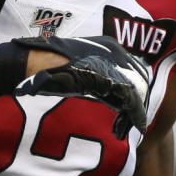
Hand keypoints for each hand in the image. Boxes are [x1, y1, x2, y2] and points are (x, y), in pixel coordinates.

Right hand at [13, 36, 150, 139]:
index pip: (133, 70)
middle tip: (127, 123)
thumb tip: (111, 94)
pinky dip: (134, 116)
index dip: (133, 92)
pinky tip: (128, 128)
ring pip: (138, 91)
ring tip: (122, 129)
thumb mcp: (79, 69)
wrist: (35, 64)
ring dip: (133, 113)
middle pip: (139, 80)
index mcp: (109, 46)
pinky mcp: (111, 77)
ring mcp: (115, 63)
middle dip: (135, 104)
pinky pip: (131, 99)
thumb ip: (97, 77)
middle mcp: (116, 51)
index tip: (125, 110)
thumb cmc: (49, 68)